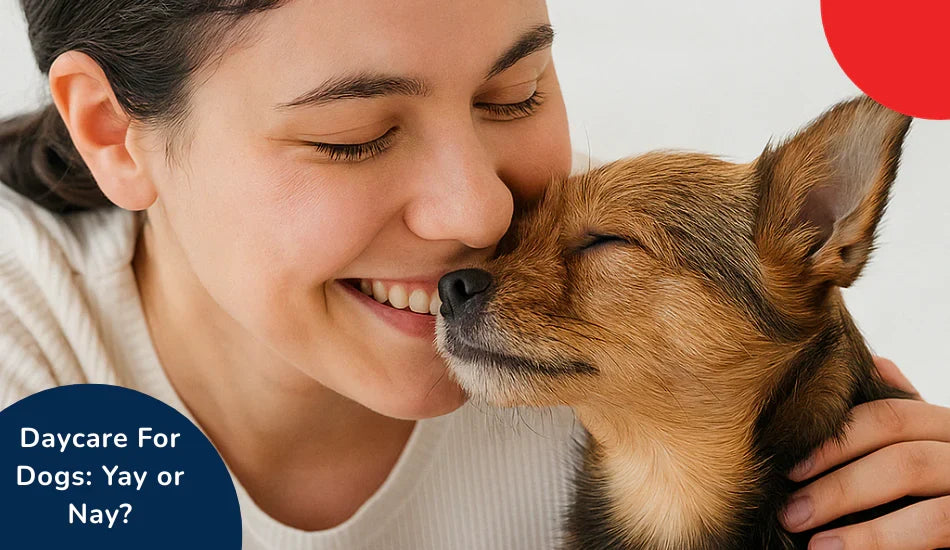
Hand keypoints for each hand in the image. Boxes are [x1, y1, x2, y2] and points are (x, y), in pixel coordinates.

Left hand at [779, 357, 949, 549]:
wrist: (941, 538)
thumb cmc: (920, 500)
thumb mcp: (907, 456)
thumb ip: (891, 422)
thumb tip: (875, 364)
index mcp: (943, 428)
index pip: (889, 416)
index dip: (836, 442)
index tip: (790, 468)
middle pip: (900, 453)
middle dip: (839, 484)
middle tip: (790, 511)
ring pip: (916, 482)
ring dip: (858, 515)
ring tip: (812, 542)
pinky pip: (936, 523)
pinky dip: (883, 539)